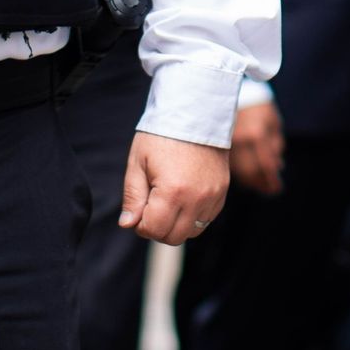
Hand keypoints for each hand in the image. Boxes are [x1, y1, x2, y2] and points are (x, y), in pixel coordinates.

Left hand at [118, 131, 228, 245]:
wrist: (195, 112)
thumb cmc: (162, 135)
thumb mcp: (138, 162)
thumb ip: (133, 197)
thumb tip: (128, 225)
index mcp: (172, 191)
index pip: (154, 230)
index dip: (140, 225)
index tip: (138, 209)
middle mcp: (196, 198)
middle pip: (174, 237)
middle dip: (158, 228)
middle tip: (150, 208)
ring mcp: (212, 196)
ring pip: (192, 231)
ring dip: (177, 224)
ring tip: (167, 201)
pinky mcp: (222, 192)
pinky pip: (207, 219)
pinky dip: (193, 216)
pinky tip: (183, 197)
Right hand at [229, 100, 283, 194]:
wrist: (233, 92)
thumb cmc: (258, 108)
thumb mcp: (273, 122)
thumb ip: (276, 144)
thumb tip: (277, 166)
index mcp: (257, 134)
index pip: (266, 165)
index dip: (272, 180)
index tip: (278, 188)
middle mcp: (241, 141)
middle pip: (251, 172)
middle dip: (261, 184)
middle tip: (270, 191)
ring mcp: (228, 144)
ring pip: (239, 172)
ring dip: (250, 182)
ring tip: (260, 186)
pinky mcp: (220, 146)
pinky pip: (230, 166)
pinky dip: (240, 175)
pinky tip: (247, 178)